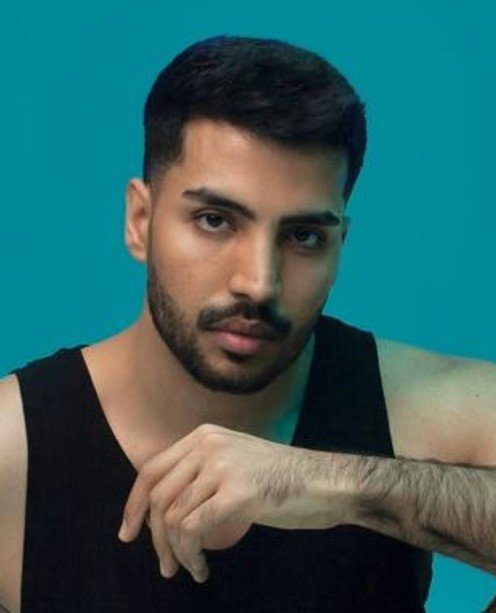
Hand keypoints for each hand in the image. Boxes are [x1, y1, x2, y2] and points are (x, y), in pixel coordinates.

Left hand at [117, 423, 353, 582]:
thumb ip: (201, 474)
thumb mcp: (235, 463)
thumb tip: (162, 508)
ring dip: (175, 552)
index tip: (129, 532)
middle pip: (157, 496)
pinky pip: (193, 530)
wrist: (326, 482)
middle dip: (153, 537)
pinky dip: (191, 556)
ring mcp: (222, 467)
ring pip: (172, 517)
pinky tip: (202, 568)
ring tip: (188, 568)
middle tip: (164, 565)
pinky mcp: (237, 493)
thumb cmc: (283, 480)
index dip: (134, 504)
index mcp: (205, 436)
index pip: (152, 470)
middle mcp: (208, 445)